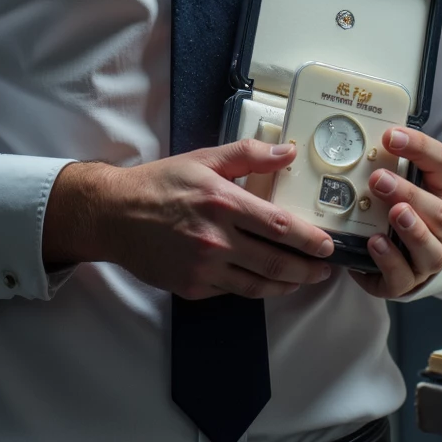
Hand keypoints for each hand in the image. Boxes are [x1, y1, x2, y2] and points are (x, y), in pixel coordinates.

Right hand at [43, 138, 333, 299]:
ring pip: (258, 284)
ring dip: (287, 284)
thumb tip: (288, 151)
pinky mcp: (192, 287)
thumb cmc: (160, 183)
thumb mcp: (203, 159)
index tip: (328, 244)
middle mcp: (216, 239)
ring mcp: (203, 267)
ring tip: (304, 279)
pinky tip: (266, 281)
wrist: (113, 215)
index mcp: (222, 202)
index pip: (278, 226)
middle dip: (308, 268)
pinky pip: (232, 290)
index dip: (309, 239)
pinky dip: (254, 288)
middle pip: (275, 262)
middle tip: (326, 269)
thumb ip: (248, 155)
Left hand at [350, 128, 441, 299]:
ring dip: (411, 230)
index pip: (440, 162)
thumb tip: (357, 141)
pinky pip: (403, 277)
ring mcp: (431, 256)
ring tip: (393, 213)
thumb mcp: (407, 181)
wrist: (416, 255)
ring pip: (430, 248)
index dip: (417, 147)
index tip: (390, 135)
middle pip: (437, 210)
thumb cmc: (407, 208)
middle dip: (408, 194)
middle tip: (379, 179)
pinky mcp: (409, 281)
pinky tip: (374, 244)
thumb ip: (390, 164)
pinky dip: (389, 261)